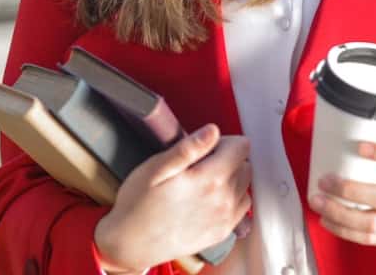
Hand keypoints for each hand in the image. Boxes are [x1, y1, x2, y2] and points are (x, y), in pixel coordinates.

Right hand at [94, 125, 252, 271]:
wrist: (130, 244)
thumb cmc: (138, 205)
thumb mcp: (156, 167)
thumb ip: (189, 148)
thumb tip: (212, 131)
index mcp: (210, 179)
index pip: (241, 146)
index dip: (222, 141)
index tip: (205, 148)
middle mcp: (223, 200)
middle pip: (245, 164)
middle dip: (227, 159)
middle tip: (200, 165)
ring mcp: (224, 219)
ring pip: (245, 185)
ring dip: (230, 179)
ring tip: (203, 183)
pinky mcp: (221, 232)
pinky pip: (241, 207)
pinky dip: (231, 199)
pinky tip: (209, 198)